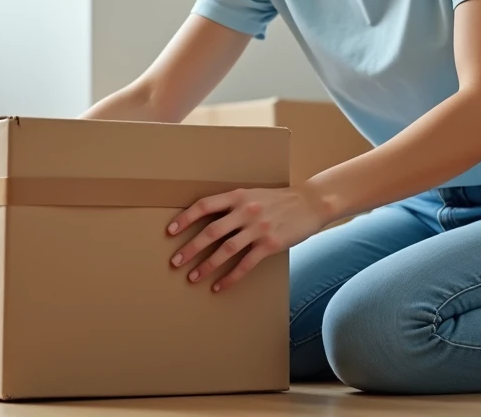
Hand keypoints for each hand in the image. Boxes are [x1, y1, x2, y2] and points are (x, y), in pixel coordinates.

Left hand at [167, 184, 329, 292]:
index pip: (204, 206)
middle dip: (190, 248)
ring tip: (192, 277)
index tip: (170, 231)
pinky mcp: (270, 244)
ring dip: (207, 265)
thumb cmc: (278, 200)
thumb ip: (232, 204)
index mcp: (238, 196)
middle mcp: (245, 211)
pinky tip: (219, 286)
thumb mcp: (252, 194)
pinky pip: (245, 264)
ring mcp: (258, 228)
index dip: (185, 218)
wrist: (309, 203)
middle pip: (211, 231)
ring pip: (226, 250)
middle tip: (175, 261)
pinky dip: (230, 277)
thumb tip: (205, 219)